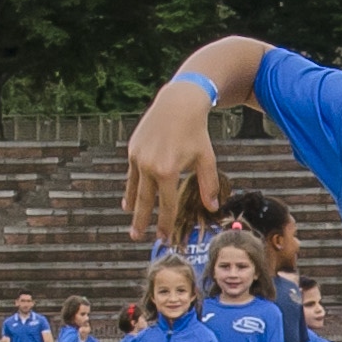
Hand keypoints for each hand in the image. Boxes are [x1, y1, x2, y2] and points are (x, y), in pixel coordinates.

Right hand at [126, 80, 221, 243]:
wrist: (178, 104)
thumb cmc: (196, 132)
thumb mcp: (206, 158)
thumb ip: (208, 184)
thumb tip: (212, 207)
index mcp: (168, 171)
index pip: (165, 205)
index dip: (164, 223)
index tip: (162, 238)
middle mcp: (149, 167)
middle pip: (144, 201)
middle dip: (141, 221)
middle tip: (136, 237)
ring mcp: (138, 158)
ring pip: (134, 188)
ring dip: (132, 207)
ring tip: (130, 221)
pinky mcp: (133, 149)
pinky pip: (131, 174)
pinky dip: (130, 188)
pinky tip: (128, 199)